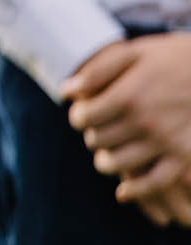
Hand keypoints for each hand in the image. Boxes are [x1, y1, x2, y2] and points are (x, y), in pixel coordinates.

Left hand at [66, 34, 190, 222]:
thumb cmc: (171, 59)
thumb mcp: (133, 53)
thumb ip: (97, 71)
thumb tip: (66, 91)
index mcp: (128, 96)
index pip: (83, 118)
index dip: (78, 115)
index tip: (83, 111)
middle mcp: (145, 123)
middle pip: (97, 140)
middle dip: (92, 133)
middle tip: (99, 126)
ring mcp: (166, 143)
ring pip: (118, 164)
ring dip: (106, 158)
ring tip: (108, 148)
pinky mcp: (184, 157)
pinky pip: (155, 183)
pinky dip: (135, 190)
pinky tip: (123, 191)